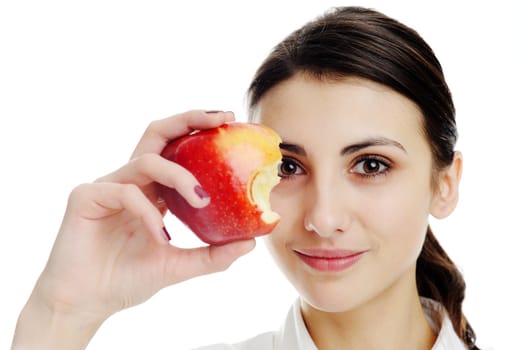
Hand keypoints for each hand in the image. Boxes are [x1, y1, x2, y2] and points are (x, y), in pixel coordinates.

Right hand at [12, 110, 255, 348]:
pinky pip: (124, 191)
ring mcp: (108, 186)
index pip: (176, 149)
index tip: (230, 122)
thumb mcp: (178, 266)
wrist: (86, 304)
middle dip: (189, 121)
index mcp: (152, 191)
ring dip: (180, 176)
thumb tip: (251, 243)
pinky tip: (162, 237)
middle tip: (221, 120)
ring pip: (147, 161)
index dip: (199, 131)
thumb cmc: (127, 279)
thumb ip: (212, 255)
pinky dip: (148, 212)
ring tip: (202, 201)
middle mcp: (131, 181)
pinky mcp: (86, 196)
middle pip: (157, 133)